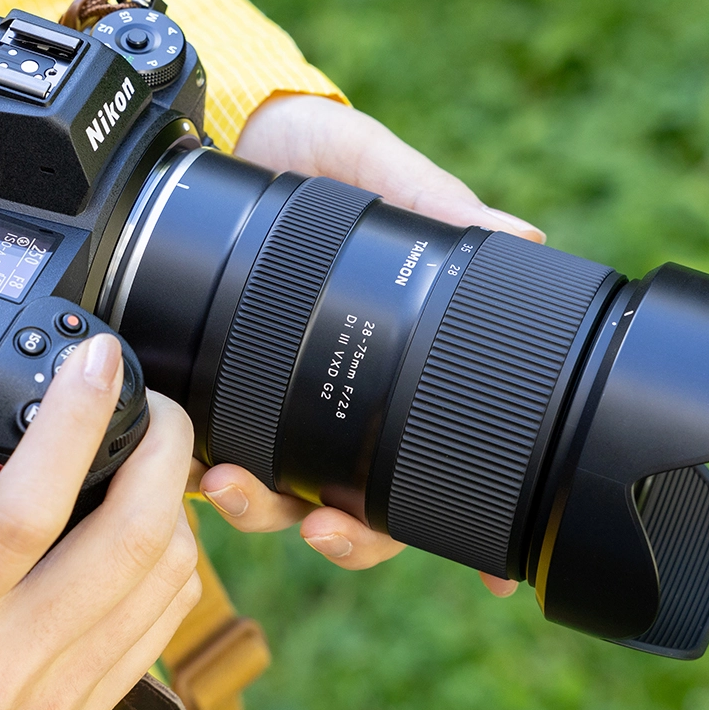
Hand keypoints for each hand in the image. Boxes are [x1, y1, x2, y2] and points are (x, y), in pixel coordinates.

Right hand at [0, 281, 201, 709]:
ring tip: (141, 443)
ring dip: (170, 490)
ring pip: (164, 574)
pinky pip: (174, 611)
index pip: (24, 516)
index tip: (96, 356)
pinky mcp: (88, 708)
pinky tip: (137, 508)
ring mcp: (47, 701)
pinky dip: (173, 544)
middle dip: (158, 445)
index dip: (76, 423)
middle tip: (144, 391)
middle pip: (125, 544)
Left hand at [201, 94, 545, 596]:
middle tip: (321, 527)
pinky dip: (190, 475)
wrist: (226, 133)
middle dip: (342, 537)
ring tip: (234, 485)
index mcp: (391, 368)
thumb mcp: (375, 165)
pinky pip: (193, 457)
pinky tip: (187, 466)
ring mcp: (263, 407)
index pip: (434, 471)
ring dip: (259, 513)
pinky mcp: (200, 392)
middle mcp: (329, 404)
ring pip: (272, 501)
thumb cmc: (315, 154)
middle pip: (354, 513)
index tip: (490, 576)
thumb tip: (522, 234)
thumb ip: (434, 200)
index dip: (465, 534)